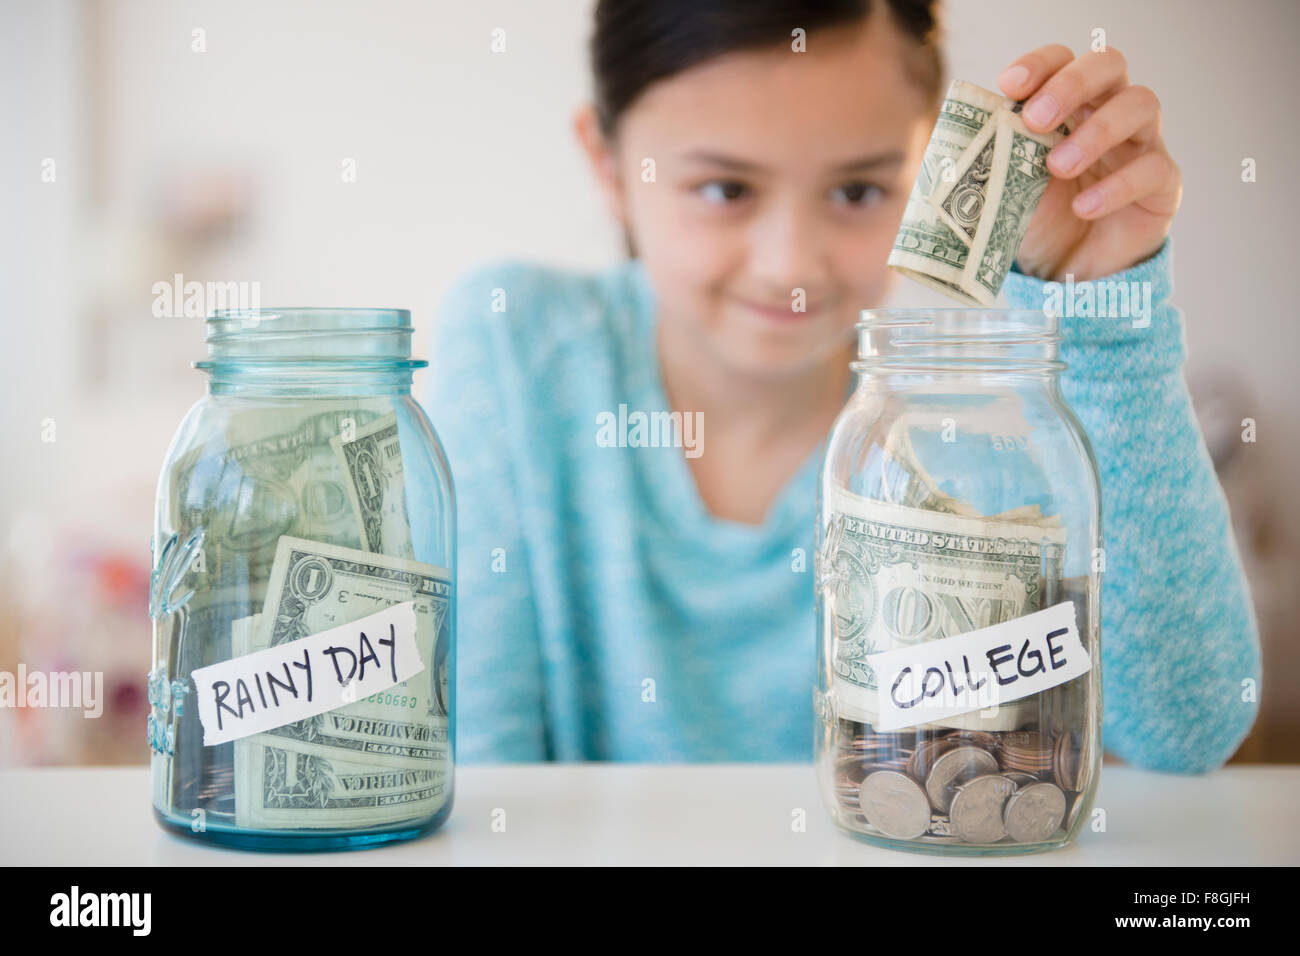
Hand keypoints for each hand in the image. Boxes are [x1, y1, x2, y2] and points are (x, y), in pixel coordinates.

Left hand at [998, 45, 1181, 281]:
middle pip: (1109, 65)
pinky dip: (1116, 186)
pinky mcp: (1163, 184)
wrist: (1066, 270)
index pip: (1063, 59)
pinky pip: (1154, 169)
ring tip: (1057, 167)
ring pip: (1141, 104)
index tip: (1010, 86)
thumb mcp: (1004, 188)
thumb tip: (950, 144)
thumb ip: (989, 160)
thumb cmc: (1036, 218)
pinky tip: (1085, 207)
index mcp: (1069, 105)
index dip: (1040, 64)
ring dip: (1096, 131)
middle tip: (1036, 120)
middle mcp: (1109, 112)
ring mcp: (1141, 144)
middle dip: (1070, 85)